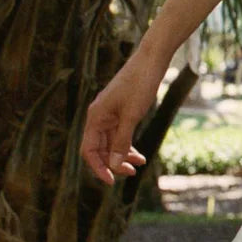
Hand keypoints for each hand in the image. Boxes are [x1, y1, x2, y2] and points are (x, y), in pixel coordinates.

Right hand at [80, 44, 167, 184]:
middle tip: (132, 173)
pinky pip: (119, 134)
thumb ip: (121, 141)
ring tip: (138, 165)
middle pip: (99, 149)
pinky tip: (139, 154)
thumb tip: (113, 166)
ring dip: (122, 155)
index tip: (112, 181)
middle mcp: (99, 116)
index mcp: (95, 117)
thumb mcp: (132, 116)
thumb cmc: (140, 84)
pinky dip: (128, 144)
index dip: (98, 168)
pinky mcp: (121, 110)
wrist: (152, 59)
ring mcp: (110, 113)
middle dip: (113, 163)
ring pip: (111, 142)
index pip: (89, 150)